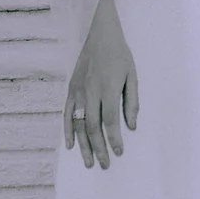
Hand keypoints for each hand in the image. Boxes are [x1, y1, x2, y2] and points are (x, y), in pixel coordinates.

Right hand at [63, 14, 138, 169]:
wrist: (99, 33)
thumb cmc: (120, 54)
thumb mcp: (132, 76)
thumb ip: (131, 102)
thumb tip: (132, 127)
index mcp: (108, 88)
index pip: (111, 120)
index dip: (114, 139)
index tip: (119, 153)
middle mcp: (90, 92)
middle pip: (93, 127)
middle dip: (99, 148)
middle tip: (105, 165)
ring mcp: (78, 91)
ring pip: (79, 124)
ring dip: (83, 145)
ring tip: (89, 162)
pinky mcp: (71, 88)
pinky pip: (67, 113)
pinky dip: (67, 130)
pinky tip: (70, 145)